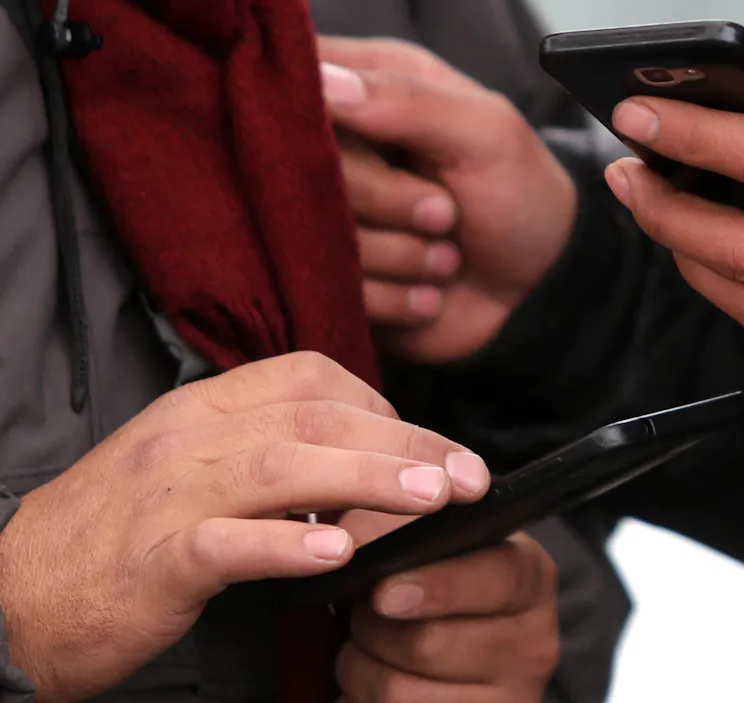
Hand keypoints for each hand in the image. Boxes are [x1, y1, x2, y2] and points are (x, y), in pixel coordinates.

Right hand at [0, 352, 490, 700]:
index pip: (312, 377)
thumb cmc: (118, 533)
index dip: (384, 405)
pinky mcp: (152, 559)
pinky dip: (286, 544)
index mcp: (204, 408)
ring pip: (283, 468)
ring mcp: (168, 494)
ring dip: (369, 479)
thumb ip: (269, 453)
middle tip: (469, 476)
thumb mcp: (192, 469)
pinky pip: (225, 542)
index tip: (431, 445)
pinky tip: (339, 553)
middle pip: (317, 418)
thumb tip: (363, 461)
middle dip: (406, 442)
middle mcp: (189, 437)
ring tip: (432, 499)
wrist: (12, 595)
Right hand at [318, 38, 577, 363]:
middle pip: (301, 165)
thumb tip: (325, 81)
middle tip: (445, 213)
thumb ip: (409, 100)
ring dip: (401, 256)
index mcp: (371, 83)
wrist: (541, 290)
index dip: (308, 107)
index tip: (359, 140)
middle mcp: (340, 145)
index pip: (298, 74)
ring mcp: (333, 215)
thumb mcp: (486, 134)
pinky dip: (396, 297)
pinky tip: (430, 293)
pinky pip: (337, 289)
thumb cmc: (521, 194)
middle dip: (385, 200)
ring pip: (315, 234)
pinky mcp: (337, 276)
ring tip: (447, 256)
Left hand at [336, 533, 559, 702]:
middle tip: (360, 612)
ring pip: (399, 691)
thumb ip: (396, 524)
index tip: (384, 593)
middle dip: (371, 626)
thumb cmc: (433, 577)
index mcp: (531, 577)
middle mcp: (532, 642)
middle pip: (430, 643)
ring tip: (363, 648)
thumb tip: (351, 541)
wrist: (453, 637)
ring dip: (358, 668)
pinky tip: (369, 683)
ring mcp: (509, 697)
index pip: (499, 579)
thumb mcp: (426, 536)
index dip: (437, 586)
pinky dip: (360, 701)